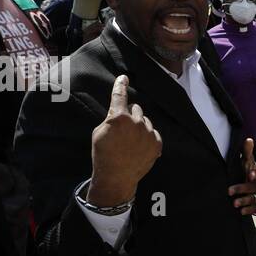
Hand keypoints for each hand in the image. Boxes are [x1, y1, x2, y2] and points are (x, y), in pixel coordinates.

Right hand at [89, 75, 161, 206]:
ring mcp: (149, 133)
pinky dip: (147, 137)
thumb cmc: (103, 154)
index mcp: (119, 117)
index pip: (120, 95)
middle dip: (129, 115)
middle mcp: (136, 122)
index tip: (124, 78)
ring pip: (145, 121)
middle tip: (122, 129)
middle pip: (135, 109)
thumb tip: (117, 112)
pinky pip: (153, 133)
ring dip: (139, 126)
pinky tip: (138, 147)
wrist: (117, 177)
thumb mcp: (99, 132)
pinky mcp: (157, 143)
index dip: (121, 85)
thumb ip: (110, 118)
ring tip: (130, 142)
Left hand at [228, 138, 255, 215]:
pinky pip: (255, 209)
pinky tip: (241, 212)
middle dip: (242, 189)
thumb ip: (247, 152)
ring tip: (234, 204)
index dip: (254, 173)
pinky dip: (249, 210)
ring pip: (253, 198)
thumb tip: (248, 139)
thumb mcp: (249, 163)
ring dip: (244, 201)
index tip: (250, 173)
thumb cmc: (252, 173)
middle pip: (253, 186)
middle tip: (229, 191)